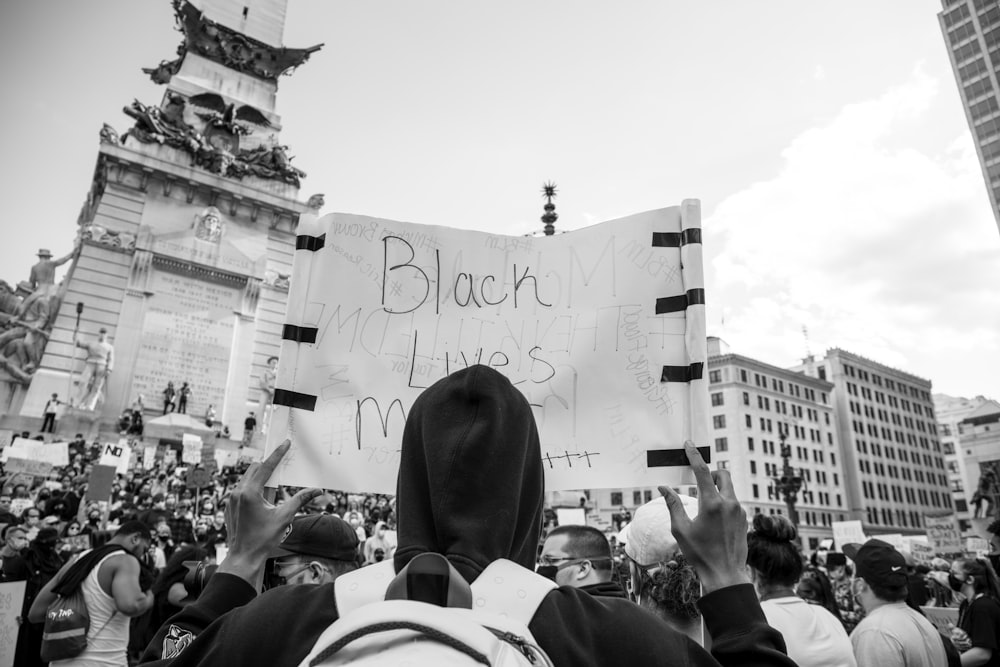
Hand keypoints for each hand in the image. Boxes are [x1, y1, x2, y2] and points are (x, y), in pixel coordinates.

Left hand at [219, 440, 319, 587]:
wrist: (243, 557)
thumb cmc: (263, 539)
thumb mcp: (284, 517)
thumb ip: (300, 500)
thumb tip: (317, 490)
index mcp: (250, 493)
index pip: (266, 467)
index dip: (278, 454)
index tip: (285, 443)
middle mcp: (238, 493)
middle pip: (255, 469)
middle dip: (269, 465)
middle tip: (282, 464)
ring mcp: (231, 499)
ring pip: (247, 478)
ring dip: (260, 477)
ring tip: (273, 486)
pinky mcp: (230, 506)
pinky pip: (241, 489)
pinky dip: (253, 488)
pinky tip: (262, 498)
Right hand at [659, 441, 749, 593]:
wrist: (725, 574)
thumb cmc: (700, 553)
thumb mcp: (680, 529)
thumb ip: (673, 505)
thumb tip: (664, 487)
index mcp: (711, 504)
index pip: (702, 471)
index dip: (694, 455)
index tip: (689, 444)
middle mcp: (728, 504)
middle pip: (722, 474)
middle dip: (711, 472)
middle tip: (699, 482)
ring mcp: (739, 511)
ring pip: (729, 488)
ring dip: (717, 488)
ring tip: (704, 505)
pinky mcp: (744, 520)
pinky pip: (733, 502)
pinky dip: (723, 502)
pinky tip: (714, 519)